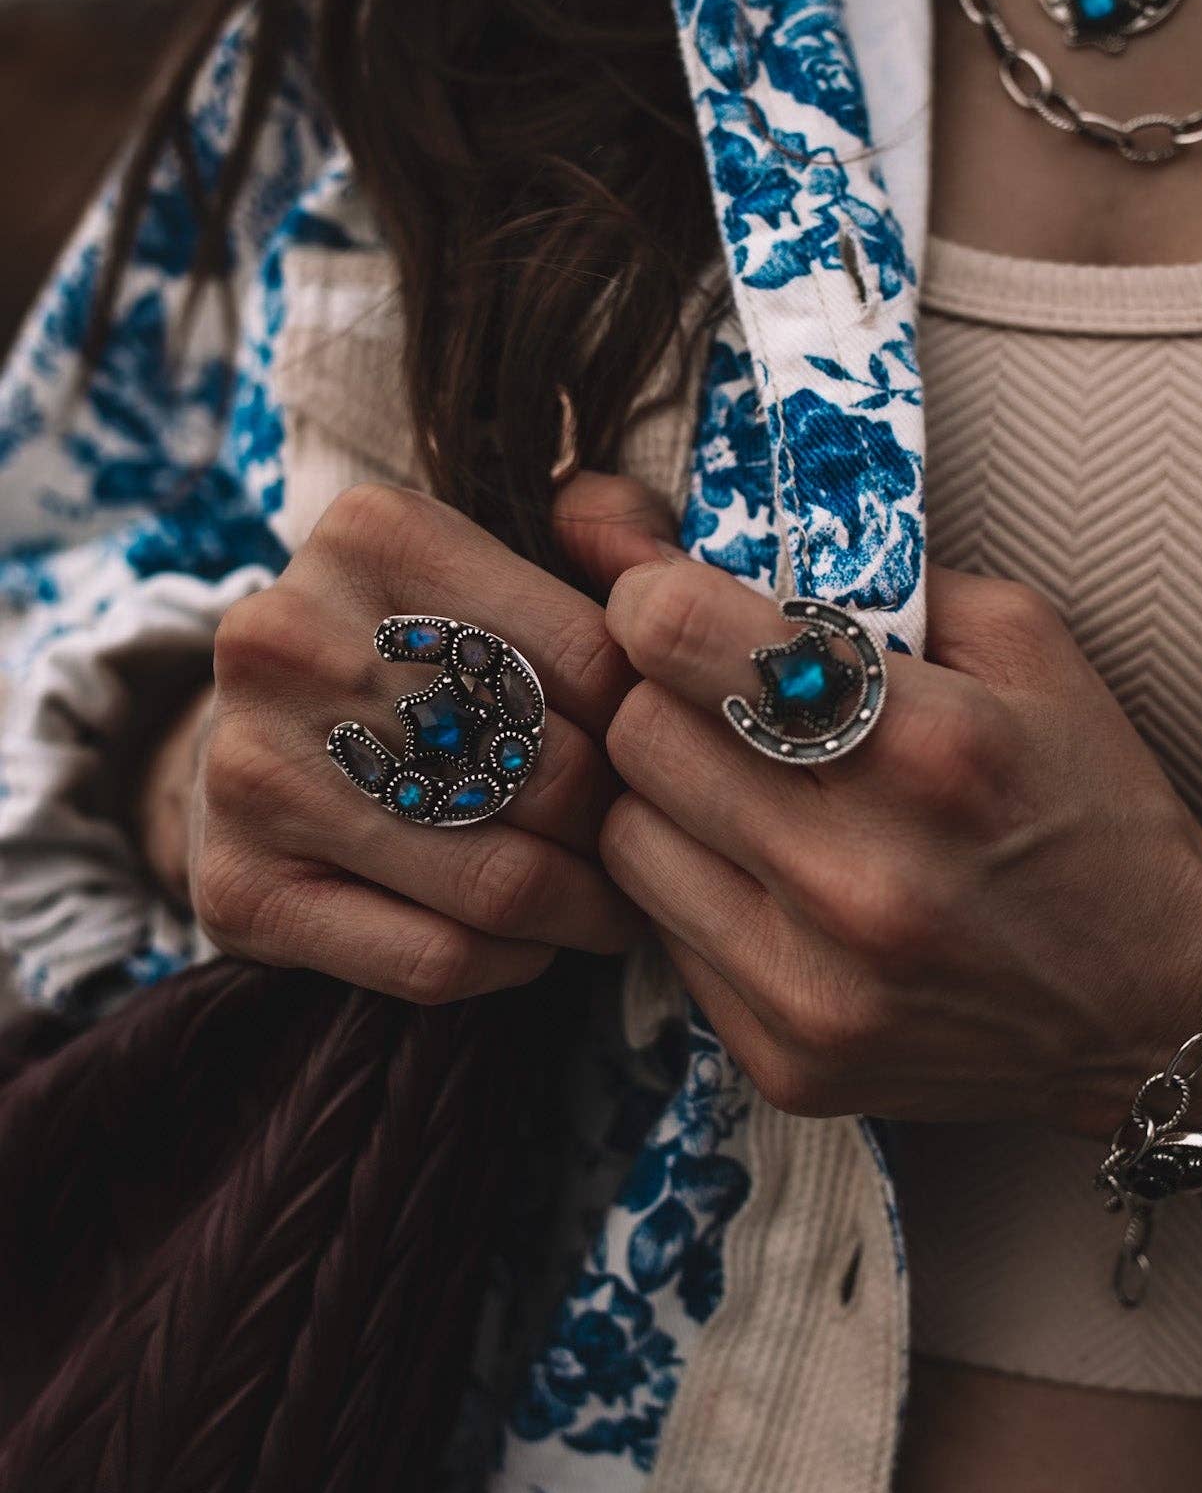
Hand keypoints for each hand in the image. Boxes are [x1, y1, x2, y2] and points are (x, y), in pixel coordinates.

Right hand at [183, 474, 670, 1002]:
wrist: (247, 743)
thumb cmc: (418, 653)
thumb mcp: (502, 556)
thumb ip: (615, 529)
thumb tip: (669, 578)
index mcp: (376, 536)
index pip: (596, 658)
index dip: (656, 730)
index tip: (673, 762)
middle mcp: (292, 640)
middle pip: (553, 773)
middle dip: (625, 828)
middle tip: (652, 848)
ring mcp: (252, 768)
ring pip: (503, 883)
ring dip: (587, 912)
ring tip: (612, 906)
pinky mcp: (238, 888)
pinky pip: (435, 959)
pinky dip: (512, 963)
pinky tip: (528, 942)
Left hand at [580, 543, 1201, 1131]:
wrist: (1156, 1003)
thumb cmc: (1082, 798)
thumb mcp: (1015, 639)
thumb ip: (849, 570)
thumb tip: (629, 524)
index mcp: (930, 746)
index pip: (675, 635)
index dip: (651, 598)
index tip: (670, 601)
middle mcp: (863, 878)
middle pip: (637, 734)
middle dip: (664, 695)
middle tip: (725, 700)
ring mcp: (818, 986)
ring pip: (625, 839)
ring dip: (669, 799)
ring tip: (750, 794)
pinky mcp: (787, 1059)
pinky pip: (661, 936)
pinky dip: (698, 890)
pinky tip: (776, 882)